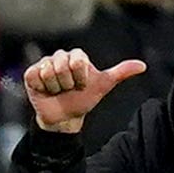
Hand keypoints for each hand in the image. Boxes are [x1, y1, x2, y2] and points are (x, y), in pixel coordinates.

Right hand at [24, 49, 146, 133]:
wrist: (65, 117)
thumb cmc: (83, 99)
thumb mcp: (103, 86)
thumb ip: (120, 73)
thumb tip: (143, 66)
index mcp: (77, 55)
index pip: (78, 61)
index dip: (80, 78)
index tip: (82, 85)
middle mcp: (60, 56)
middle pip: (62, 66)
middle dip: (67, 84)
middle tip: (68, 89)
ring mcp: (44, 64)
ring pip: (48, 72)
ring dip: (55, 88)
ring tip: (57, 91)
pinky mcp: (31, 74)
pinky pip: (34, 76)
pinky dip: (41, 87)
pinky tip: (45, 91)